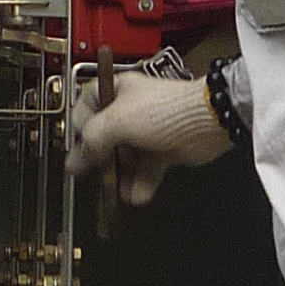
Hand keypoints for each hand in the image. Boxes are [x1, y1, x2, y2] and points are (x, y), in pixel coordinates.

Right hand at [64, 72, 230, 203]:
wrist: (207, 121)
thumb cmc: (168, 109)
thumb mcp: (117, 120)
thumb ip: (92, 140)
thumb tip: (76, 159)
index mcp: (117, 91)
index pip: (86, 108)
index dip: (79, 129)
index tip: (77, 148)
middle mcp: (130, 110)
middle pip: (104, 138)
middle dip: (99, 159)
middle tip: (93, 173)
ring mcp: (147, 131)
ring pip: (124, 158)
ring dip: (119, 177)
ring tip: (115, 189)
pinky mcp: (163, 150)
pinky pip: (144, 170)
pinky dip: (140, 184)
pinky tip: (136, 194)